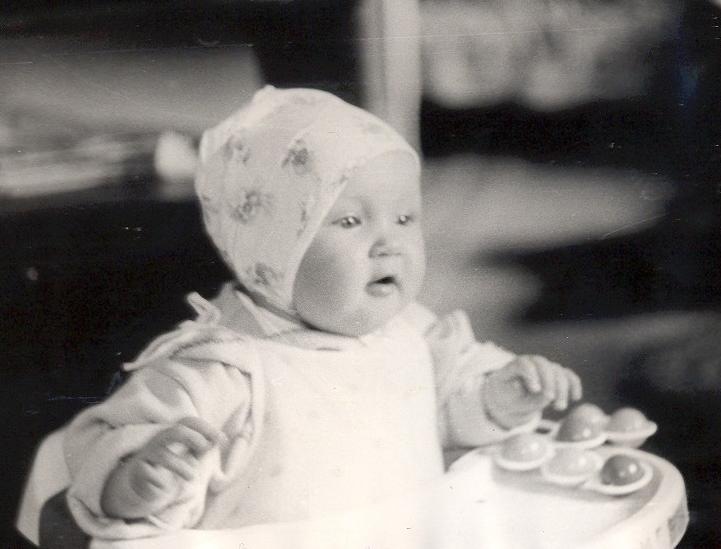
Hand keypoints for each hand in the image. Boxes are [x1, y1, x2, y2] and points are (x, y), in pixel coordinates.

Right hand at [101, 417, 223, 518]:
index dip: (206, 428)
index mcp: (172, 433)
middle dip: (193, 438)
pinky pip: (147, 473)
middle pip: (175, 432)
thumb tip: (220, 438)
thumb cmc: (172, 465)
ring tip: (193, 476)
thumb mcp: (190, 455)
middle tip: (205, 449)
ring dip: (182, 467)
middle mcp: (159, 441)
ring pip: (164, 456)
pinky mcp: (139, 472)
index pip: (188, 422)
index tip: (222, 439)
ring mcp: (148, 456)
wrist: (144, 484)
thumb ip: (204, 447)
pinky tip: (164, 486)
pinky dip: (159, 481)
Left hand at [483, 355, 581, 428]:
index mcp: (513, 366)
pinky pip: (568, 375)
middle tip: (551, 401)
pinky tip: (575, 398)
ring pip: (557, 370)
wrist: (510, 396)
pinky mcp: (556, 373)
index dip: (531, 374)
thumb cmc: (508, 398)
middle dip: (550, 383)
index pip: (523, 364)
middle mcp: (530, 362)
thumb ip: (526, 400)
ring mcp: (544, 366)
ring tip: (559, 408)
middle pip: (543, 364)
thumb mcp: (512, 403)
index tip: (535, 390)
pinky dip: (573, 384)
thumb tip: (542, 392)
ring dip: (562, 389)